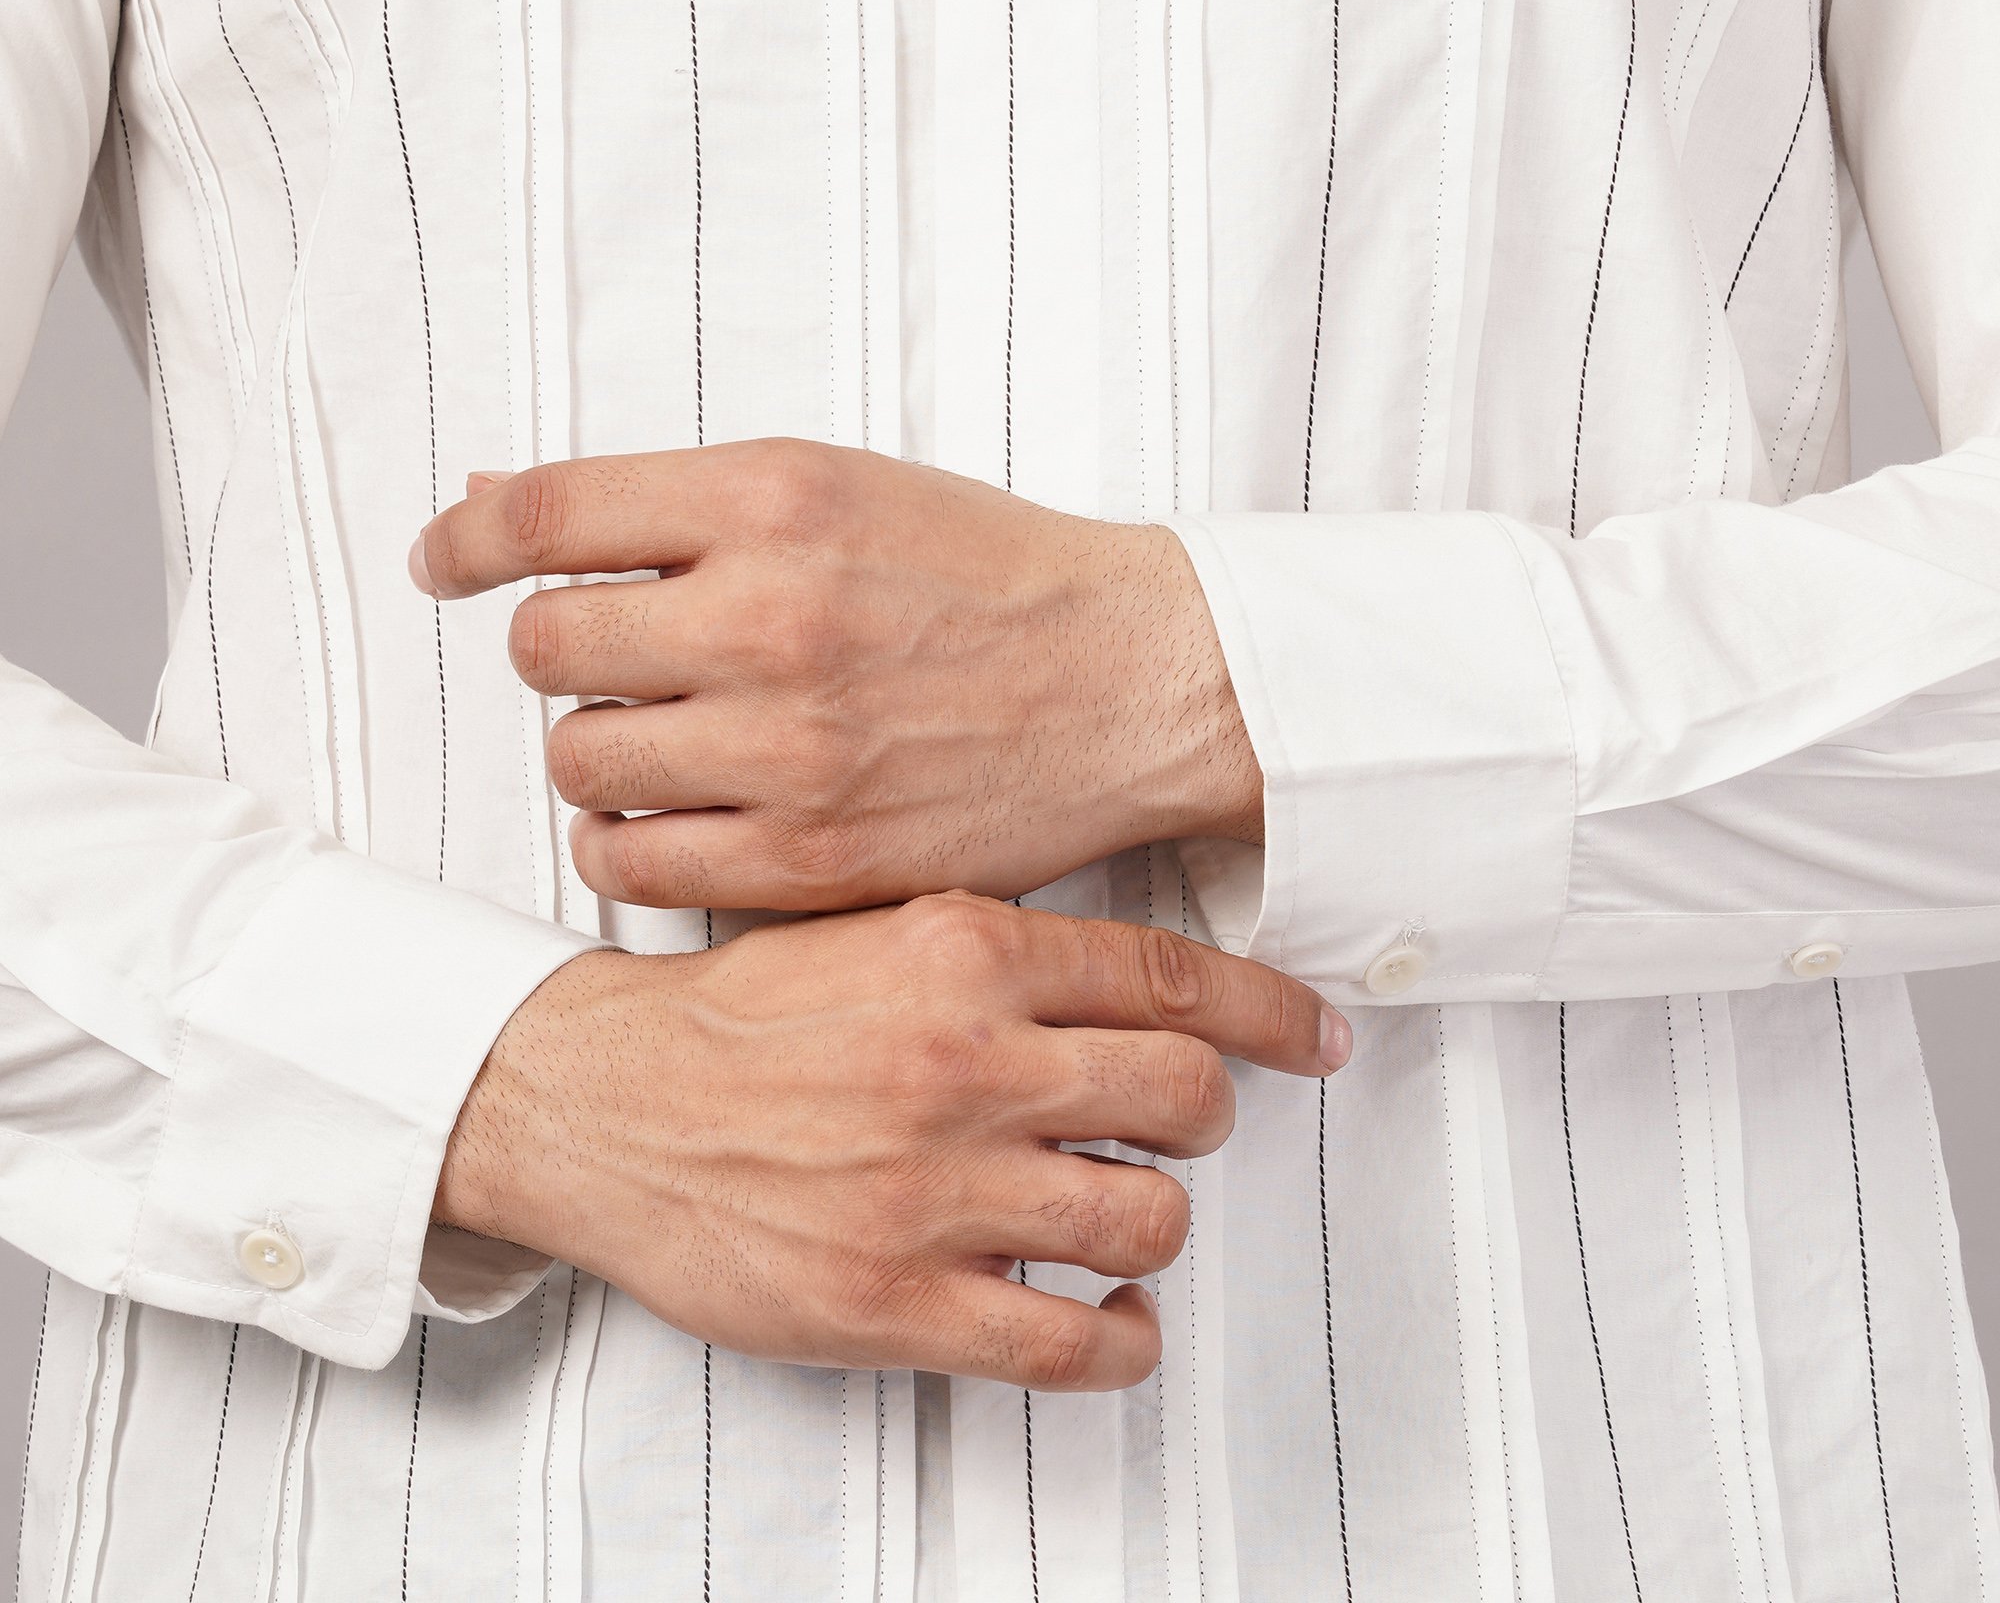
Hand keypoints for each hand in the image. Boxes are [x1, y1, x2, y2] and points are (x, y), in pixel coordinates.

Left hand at [411, 441, 1262, 914]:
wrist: (1126, 681)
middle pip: (543, 647)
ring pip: (577, 764)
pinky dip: (628, 840)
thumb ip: (662, 501)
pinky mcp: (806, 859)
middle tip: (625, 653)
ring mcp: (786, 749)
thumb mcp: (828, 483)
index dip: (465, 537)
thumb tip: (489, 499)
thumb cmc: (978, 571)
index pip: (545, 513)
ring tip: (676, 731)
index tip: (443, 557)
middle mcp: (770, 617)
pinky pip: (628, 866)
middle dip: (563, 647)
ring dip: (599, 748)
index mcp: (772, 499)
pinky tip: (685, 806)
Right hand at [435, 892, 1346, 1386]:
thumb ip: (1003, 949)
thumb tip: (1143, 981)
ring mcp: (935, 1190)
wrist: (603, 1099)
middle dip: (1201, 1113)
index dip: (1269, 1012)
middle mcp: (963, 1062)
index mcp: (961, 952)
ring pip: (1149, 1218)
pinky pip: (1074, 1340)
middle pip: (1183, 1094)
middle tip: (1175, 1123)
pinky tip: (1103, 1313)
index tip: (1314, 1036)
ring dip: (1153, 1219)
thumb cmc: (737, 1017)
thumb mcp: (875, 925)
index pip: (1170, 975)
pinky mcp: (897, 1304)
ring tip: (1117, 1211)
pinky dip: (1118, 1336)